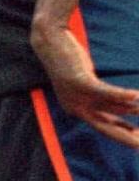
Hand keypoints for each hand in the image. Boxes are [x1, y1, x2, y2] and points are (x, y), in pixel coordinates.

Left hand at [31, 20, 138, 145]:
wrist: (50, 39)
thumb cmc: (70, 61)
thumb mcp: (88, 83)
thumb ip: (104, 98)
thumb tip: (127, 106)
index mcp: (75, 110)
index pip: (104, 127)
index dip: (123, 134)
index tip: (138, 140)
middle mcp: (74, 107)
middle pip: (106, 127)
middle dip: (126, 137)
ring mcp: (76, 95)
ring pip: (110, 108)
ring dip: (131, 110)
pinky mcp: (80, 81)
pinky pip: (105, 92)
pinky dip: (121, 94)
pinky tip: (136, 95)